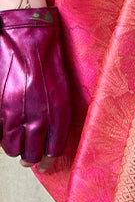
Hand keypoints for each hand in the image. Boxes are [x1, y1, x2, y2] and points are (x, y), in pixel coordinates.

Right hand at [0, 6, 71, 170]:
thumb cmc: (47, 60)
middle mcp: (36, 117)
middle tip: (27, 159)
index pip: (53, 150)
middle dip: (29, 159)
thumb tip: (47, 138)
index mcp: (58, 115)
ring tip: (15, 145)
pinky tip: (3, 132)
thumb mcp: (61, 90)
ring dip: (13, 148)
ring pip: (10, 146)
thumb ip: (56, 117)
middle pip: (31, 153)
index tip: (44, 166)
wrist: (26, 35)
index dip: (47, 161)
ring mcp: (13, 111)